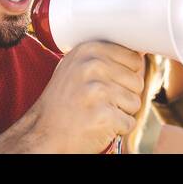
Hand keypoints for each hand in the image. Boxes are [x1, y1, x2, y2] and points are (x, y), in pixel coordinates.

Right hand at [0, 41, 145, 152]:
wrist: (42, 133)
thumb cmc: (63, 102)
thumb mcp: (77, 68)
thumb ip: (105, 58)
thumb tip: (141, 54)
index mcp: (89, 49)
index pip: (134, 58)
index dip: (124, 76)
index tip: (103, 84)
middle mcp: (93, 65)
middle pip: (137, 81)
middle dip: (123, 96)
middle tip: (98, 102)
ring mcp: (97, 90)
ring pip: (136, 102)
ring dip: (120, 113)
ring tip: (96, 112)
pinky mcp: (103, 115)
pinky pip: (129, 122)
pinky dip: (117, 129)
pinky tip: (97, 125)